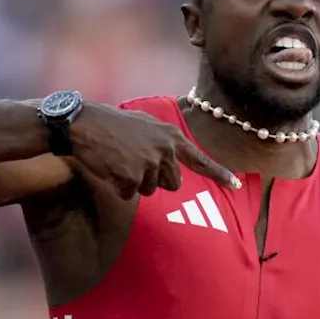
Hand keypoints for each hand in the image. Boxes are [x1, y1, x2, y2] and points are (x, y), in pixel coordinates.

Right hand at [69, 102, 240, 198]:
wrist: (83, 123)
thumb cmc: (112, 125)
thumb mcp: (146, 125)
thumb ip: (164, 143)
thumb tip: (174, 164)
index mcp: (171, 136)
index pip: (200, 160)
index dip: (219, 174)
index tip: (236, 185)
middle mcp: (165, 150)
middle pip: (171, 184)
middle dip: (155, 180)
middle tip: (133, 161)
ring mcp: (149, 164)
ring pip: (149, 190)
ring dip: (133, 182)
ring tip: (119, 161)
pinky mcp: (131, 176)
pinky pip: (128, 195)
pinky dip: (118, 187)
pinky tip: (109, 168)